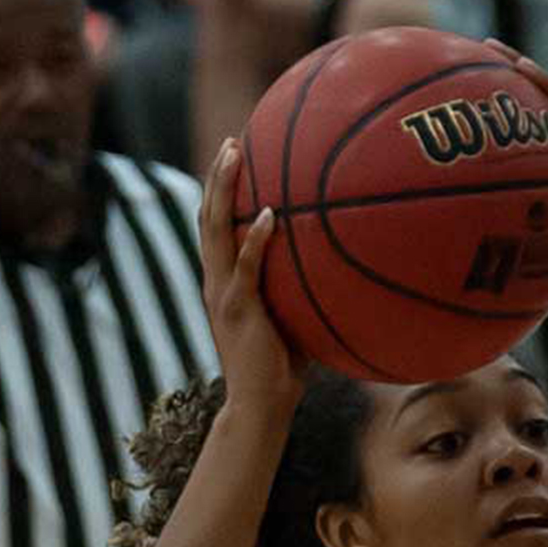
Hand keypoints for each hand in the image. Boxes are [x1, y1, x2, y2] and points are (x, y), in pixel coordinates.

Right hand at [199, 137, 303, 414]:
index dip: (219, 191)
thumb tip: (339, 266)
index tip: (233, 156)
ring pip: (216, 231)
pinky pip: (246, 268)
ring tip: (234, 156)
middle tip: (230, 141)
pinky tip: (269, 215)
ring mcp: (224, 294)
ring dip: (223, 190)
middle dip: (217, 177)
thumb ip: (301, 288)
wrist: (261, 405)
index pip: (215, 227)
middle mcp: (216, 282)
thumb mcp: (292, 317)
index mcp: (224, 282)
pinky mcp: (239, 310)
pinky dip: (255, 240)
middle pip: (208, 217)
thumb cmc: (283, 366)